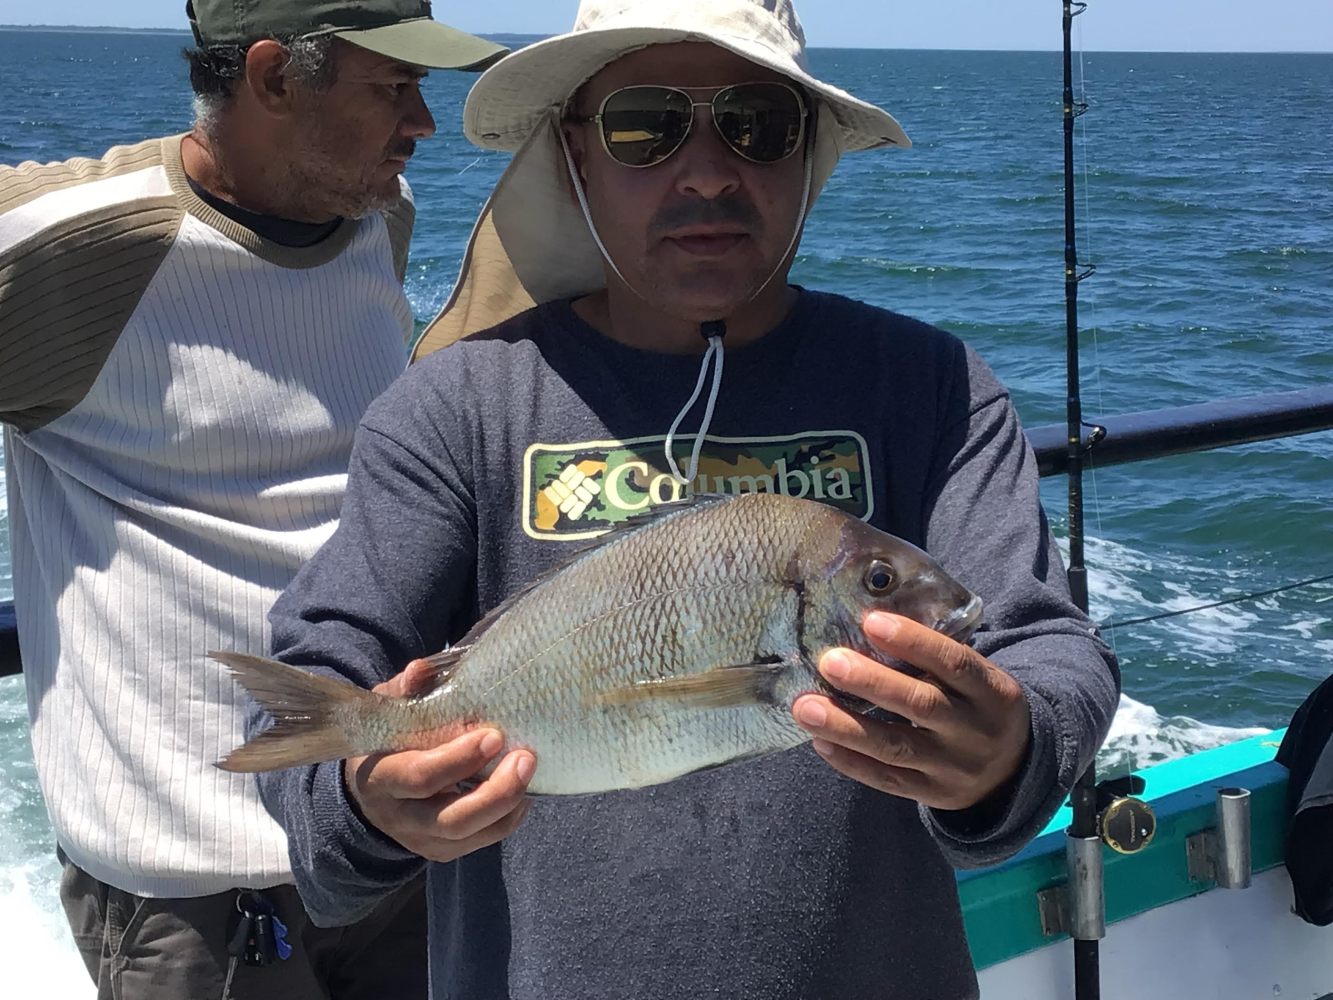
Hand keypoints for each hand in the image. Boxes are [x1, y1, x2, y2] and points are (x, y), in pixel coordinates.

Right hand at [344, 658, 534, 860]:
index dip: (457, 760)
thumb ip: (404, 690)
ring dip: (507, 805)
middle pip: (451, 819)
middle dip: (495, 792)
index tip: (492, 736)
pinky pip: (481, 842)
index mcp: (380, 778)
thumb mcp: (387, 710)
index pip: (419, 778)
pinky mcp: (441, 851)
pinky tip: (523, 792)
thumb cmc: (387, 739)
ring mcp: (420, 840)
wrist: (370, 788)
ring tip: (529, 770)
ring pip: (469, 835)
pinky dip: (507, 818)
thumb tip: (422, 669)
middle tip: (526, 758)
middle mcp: (399, 817)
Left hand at [792, 612, 1030, 810]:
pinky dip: (851, 761)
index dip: (914, 642)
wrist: (1013, 770)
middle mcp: (976, 731)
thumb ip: (936, 659)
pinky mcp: (932, 794)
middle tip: (829, 662)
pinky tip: (819, 740)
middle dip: (872, 682)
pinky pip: (887, 780)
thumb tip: (867, 623)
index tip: (871, 622)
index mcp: (993, 692)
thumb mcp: (976, 679)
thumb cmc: (977, 705)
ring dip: (847, 726)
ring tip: (806, 707)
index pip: (954, 662)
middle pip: (921, 705)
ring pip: (897, 746)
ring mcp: (954, 768)